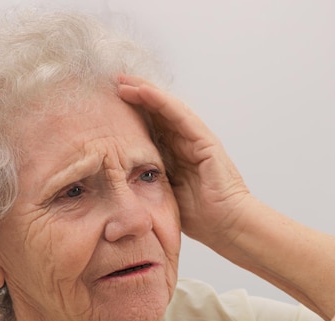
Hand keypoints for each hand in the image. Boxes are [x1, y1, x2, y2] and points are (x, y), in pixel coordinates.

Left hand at [117, 74, 252, 248]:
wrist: (227, 226)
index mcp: (175, 154)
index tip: (107, 104)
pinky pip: (180, 116)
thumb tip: (116, 176)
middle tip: (112, 82)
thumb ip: (147, 180)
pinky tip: (145, 91)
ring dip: (145, 92)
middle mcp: (186, 142)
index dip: (131, 113)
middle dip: (135, 95)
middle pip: (157, 112)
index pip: (151, 126)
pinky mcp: (205, 141)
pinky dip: (162, 102)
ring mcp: (197, 140)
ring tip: (123, 81)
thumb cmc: (201, 218)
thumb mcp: (163, 194)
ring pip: (167, 108)